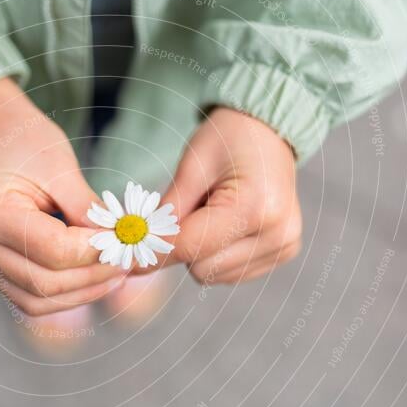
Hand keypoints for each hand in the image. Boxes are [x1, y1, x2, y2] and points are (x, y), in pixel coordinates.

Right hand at [0, 78, 125, 315]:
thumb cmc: (24, 140)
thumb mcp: (61, 166)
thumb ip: (88, 210)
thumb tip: (118, 244)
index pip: (52, 250)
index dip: (94, 251)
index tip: (124, 241)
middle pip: (43, 283)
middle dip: (92, 277)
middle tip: (127, 263)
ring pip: (36, 301)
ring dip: (80, 294)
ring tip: (114, 275)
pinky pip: (28, 296)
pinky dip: (63, 294)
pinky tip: (90, 279)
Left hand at [144, 107, 301, 284]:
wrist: (268, 131)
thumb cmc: (228, 140)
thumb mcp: (191, 166)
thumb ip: (165, 213)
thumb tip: (135, 249)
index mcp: (255, 207)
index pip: (189, 246)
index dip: (152, 251)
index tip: (123, 259)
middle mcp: (277, 234)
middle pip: (200, 267)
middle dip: (181, 245)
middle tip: (187, 209)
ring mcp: (283, 247)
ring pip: (212, 275)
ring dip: (198, 252)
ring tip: (212, 212)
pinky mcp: (282, 254)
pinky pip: (228, 273)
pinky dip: (215, 254)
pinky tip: (226, 224)